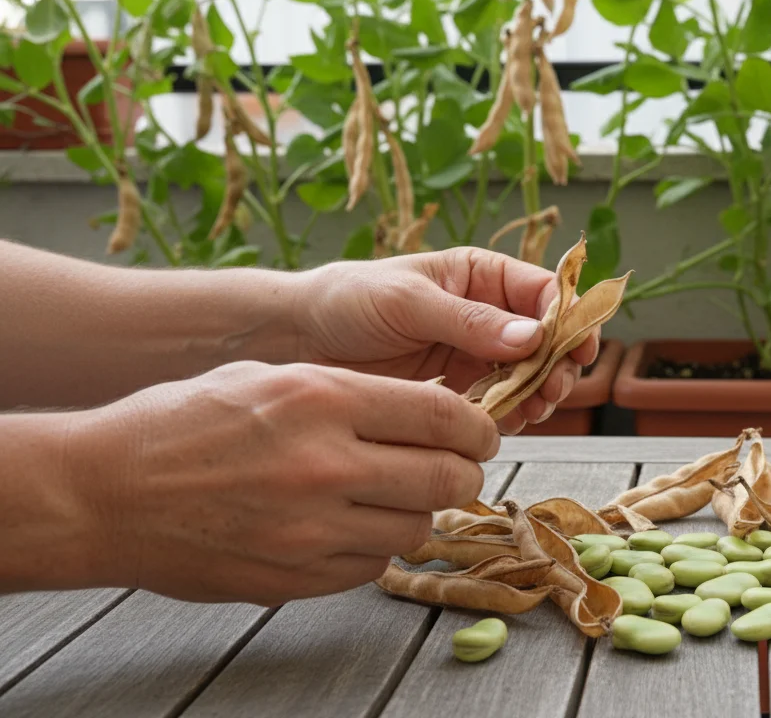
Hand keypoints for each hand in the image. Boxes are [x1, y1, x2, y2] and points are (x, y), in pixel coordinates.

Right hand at [66, 361, 493, 605]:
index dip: (477, 427)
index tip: (481, 433)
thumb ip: (352, 394)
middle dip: (464, 473)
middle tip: (457, 469)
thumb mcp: (271, 378)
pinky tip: (349, 526)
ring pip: (416, 528)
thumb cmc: (181, 424)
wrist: (103, 493)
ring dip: (419, 512)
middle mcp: (325, 465)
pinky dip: (374, 547)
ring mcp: (311, 529)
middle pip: (446, 479)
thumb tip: (426, 412)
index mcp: (322, 399)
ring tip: (394, 496)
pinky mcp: (296, 578)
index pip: (444, 417)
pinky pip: (372, 567)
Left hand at [291, 247, 599, 434]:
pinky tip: (502, 423)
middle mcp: (485, 314)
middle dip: (556, 365)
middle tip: (549, 390)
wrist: (298, 340)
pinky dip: (508, 415)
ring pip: (528, 375)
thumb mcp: (408, 302)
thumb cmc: (348, 300)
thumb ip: (469, 320)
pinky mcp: (456, 390)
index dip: (569, 319)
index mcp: (480, 276)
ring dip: (537, 394)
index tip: (576, 349)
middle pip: (546, 339)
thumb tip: (531, 336)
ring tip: (530, 410)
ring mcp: (474, 354)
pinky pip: (498, 403)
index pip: (544, 292)